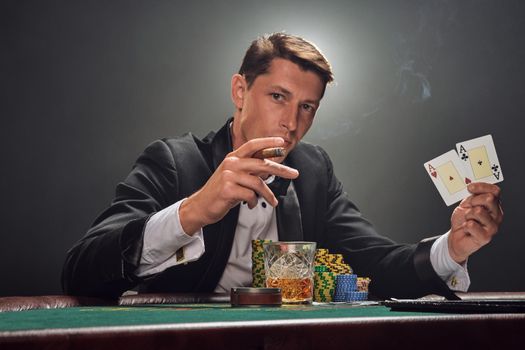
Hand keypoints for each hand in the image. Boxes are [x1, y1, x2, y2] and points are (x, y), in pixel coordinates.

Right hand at [179, 137, 298, 233]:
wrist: (201, 205)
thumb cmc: (221, 191)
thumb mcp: (235, 176)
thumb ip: (250, 171)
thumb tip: (270, 170)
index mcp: (233, 157)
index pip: (253, 145)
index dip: (268, 142)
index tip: (282, 142)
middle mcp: (231, 163)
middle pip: (261, 164)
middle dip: (281, 169)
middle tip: (294, 174)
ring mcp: (229, 176)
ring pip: (258, 183)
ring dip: (268, 194)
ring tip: (272, 201)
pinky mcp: (228, 189)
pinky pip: (250, 195)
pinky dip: (254, 202)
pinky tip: (250, 204)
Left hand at [448, 182, 503, 263]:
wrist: (456, 237)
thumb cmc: (463, 220)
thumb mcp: (467, 204)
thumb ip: (473, 196)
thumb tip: (472, 186)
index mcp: (493, 205)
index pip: (494, 191)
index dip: (482, 187)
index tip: (469, 188)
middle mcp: (496, 215)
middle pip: (489, 199)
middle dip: (474, 200)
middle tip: (467, 208)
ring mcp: (493, 226)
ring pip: (479, 211)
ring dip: (468, 214)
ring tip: (468, 220)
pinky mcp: (486, 237)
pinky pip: (472, 225)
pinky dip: (465, 225)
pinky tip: (466, 228)